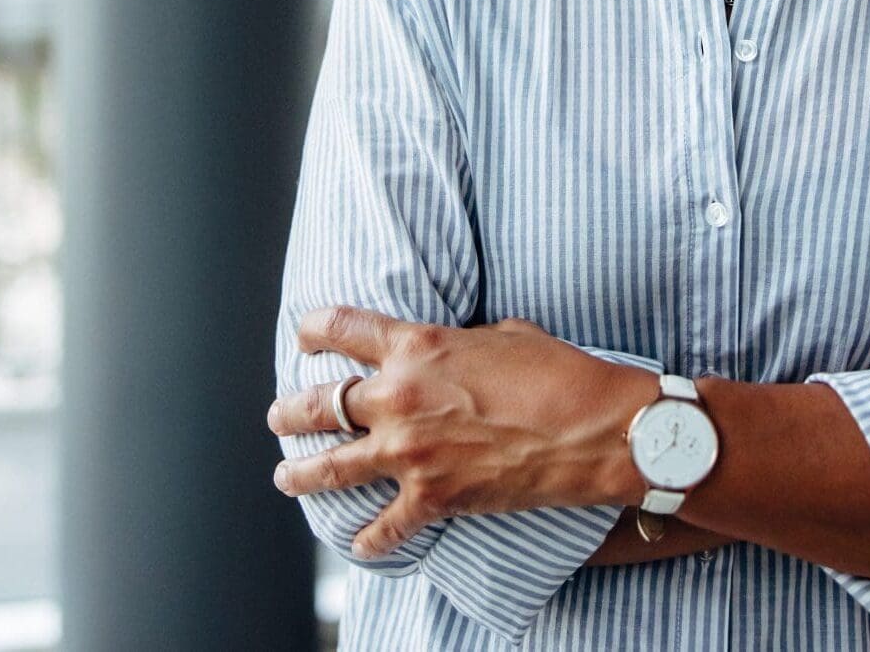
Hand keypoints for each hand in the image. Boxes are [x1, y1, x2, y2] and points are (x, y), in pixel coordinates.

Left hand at [267, 308, 644, 557]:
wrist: (590, 428)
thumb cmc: (556, 370)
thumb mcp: (502, 334)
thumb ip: (460, 342)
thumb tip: (455, 352)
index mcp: (417, 345)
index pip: (342, 327)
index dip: (314, 329)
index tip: (304, 334)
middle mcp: (400, 396)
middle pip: (319, 402)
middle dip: (290, 409)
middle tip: (280, 413)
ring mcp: (410, 453)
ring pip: (329, 466)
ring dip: (301, 472)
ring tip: (285, 475)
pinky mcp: (431, 498)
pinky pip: (383, 527)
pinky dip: (369, 538)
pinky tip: (360, 542)